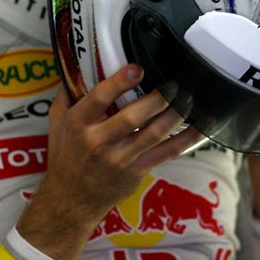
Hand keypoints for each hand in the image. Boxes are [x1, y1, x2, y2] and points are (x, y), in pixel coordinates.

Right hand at [17, 64, 202, 259]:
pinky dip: (187, 138)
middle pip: (133, 117)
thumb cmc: (66, 154)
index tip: (138, 68)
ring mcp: (120, 158)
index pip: (99, 98)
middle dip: (157, 98)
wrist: (70, 199)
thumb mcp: (57, 121)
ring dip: (175, 113)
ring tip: (188, 96)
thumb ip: (68, 93)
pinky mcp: (137, 171)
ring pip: (154, 133)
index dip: (120, 82)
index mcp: (78, 123)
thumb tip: (78, 60)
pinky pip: (167, 152)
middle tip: (173, 82)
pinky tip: (202, 124)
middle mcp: (98, 141)